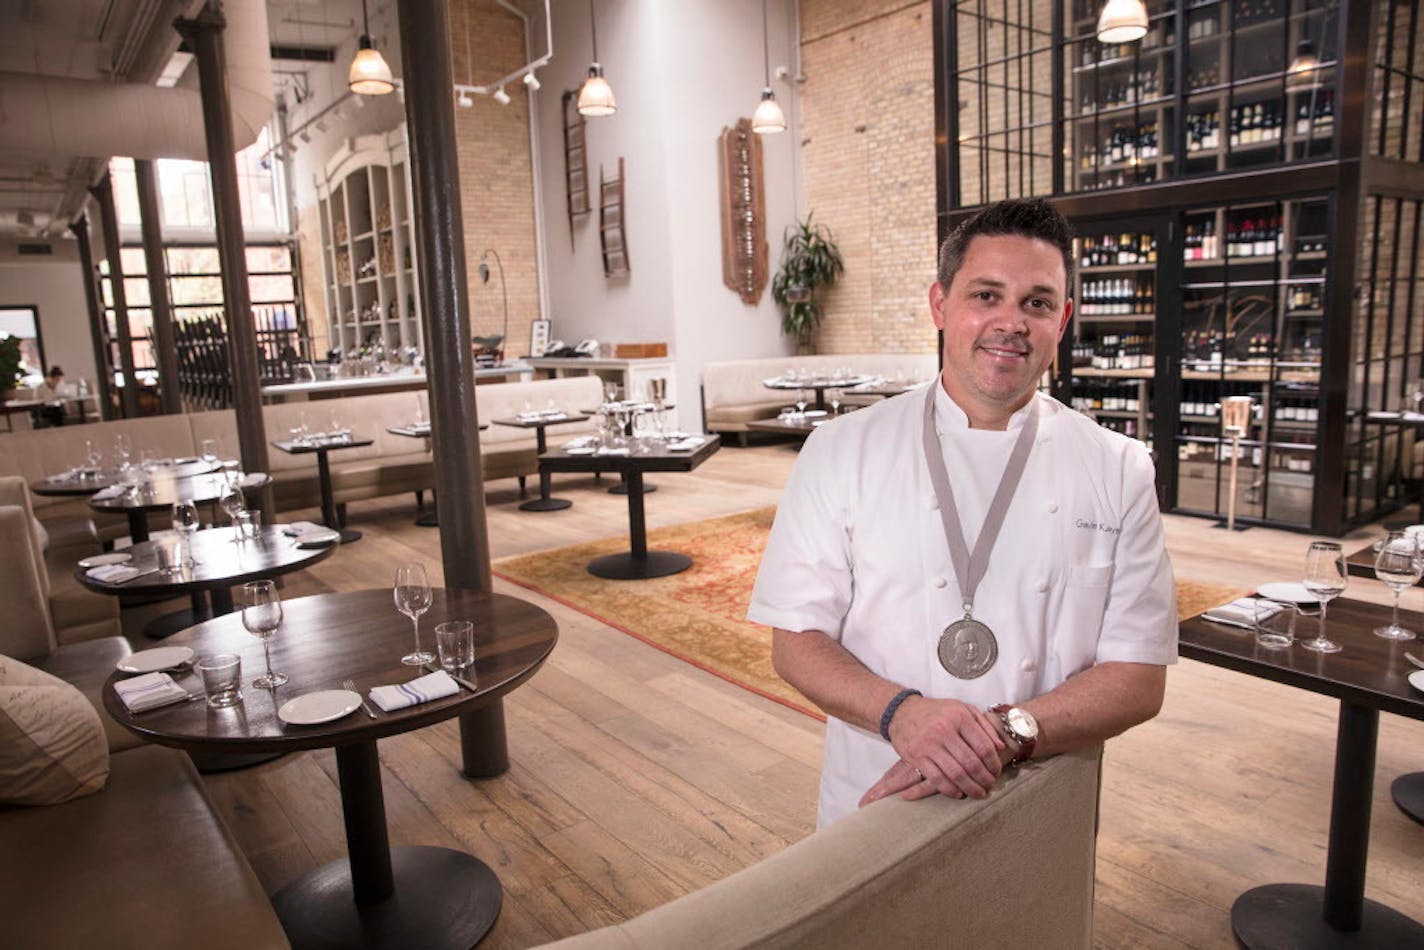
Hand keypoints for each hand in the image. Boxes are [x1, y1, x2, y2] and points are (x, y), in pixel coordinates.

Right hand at [859, 697, 1004, 806]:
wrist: (902, 711)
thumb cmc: (936, 711)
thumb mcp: (963, 709)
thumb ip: (984, 725)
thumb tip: (1000, 747)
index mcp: (959, 717)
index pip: (984, 747)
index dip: (994, 763)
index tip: (997, 772)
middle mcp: (944, 730)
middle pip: (971, 763)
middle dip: (984, 779)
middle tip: (990, 785)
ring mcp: (929, 744)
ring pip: (956, 774)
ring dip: (970, 788)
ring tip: (978, 793)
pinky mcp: (916, 756)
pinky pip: (937, 779)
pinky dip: (950, 790)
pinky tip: (958, 793)